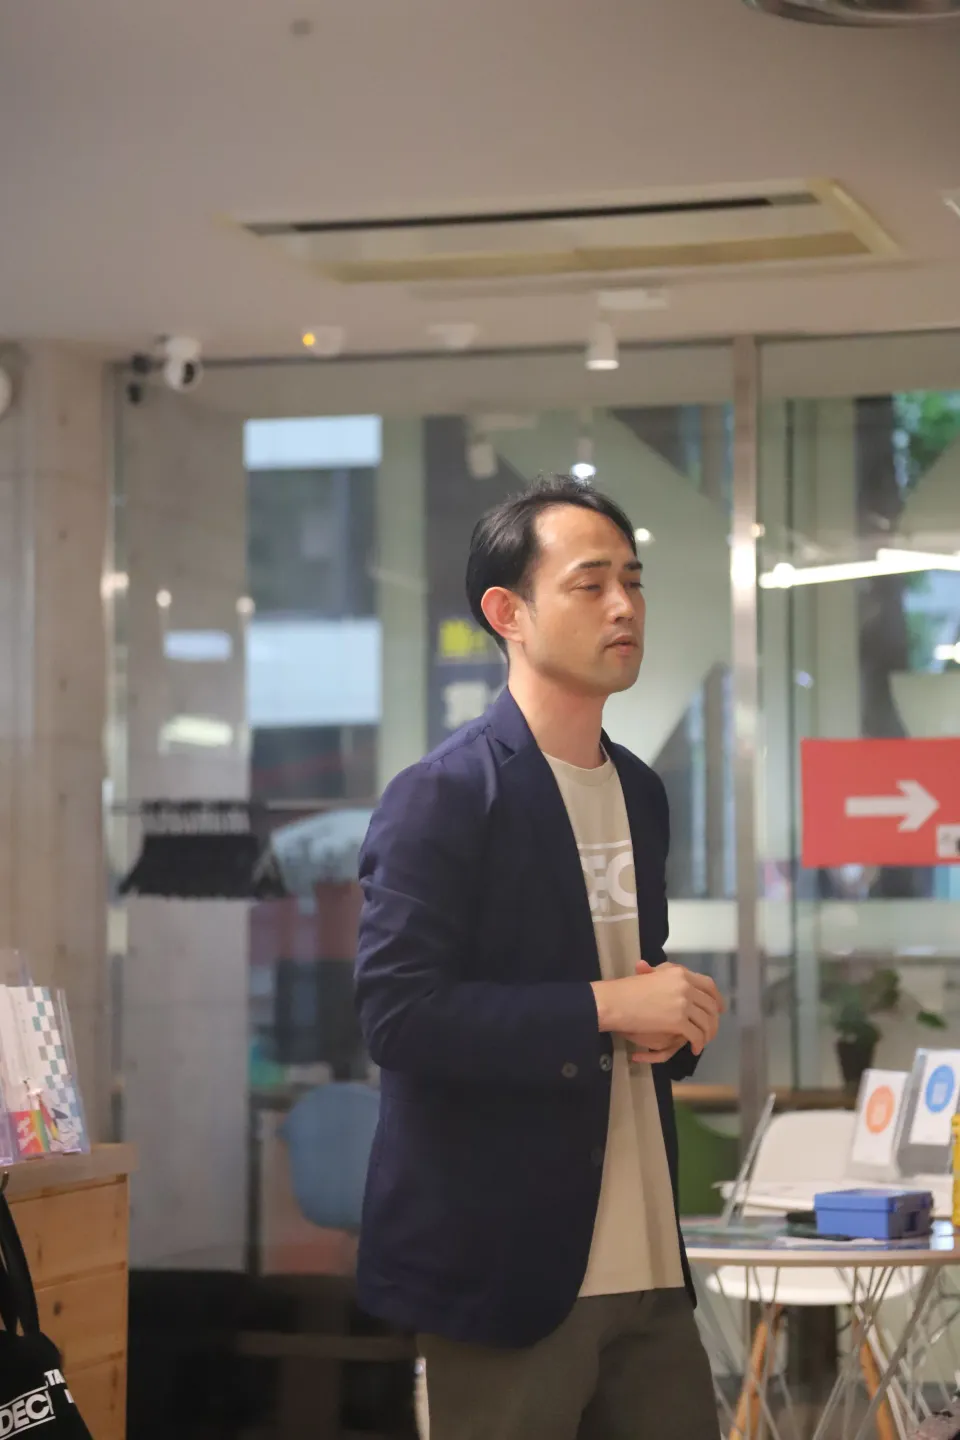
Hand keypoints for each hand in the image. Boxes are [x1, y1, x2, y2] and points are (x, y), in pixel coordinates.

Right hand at [592, 960, 724, 1055]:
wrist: (615, 1002)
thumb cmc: (627, 990)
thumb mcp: (650, 976)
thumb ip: (666, 975)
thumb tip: (678, 976)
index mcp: (680, 973)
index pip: (708, 985)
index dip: (717, 998)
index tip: (719, 1008)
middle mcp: (686, 986)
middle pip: (710, 1005)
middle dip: (713, 1020)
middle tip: (711, 1030)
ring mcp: (683, 1003)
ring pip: (706, 1022)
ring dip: (707, 1034)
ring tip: (702, 1042)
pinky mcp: (678, 1021)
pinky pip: (696, 1035)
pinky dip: (698, 1044)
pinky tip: (694, 1049)